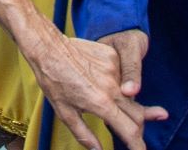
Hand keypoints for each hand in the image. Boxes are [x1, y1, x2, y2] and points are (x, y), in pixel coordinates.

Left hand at [24, 31, 163, 149]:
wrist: (48, 48)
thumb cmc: (53, 81)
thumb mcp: (65, 113)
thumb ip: (84, 135)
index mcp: (101, 103)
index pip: (130, 130)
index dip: (138, 145)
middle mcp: (112, 86)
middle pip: (137, 114)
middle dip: (138, 129)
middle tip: (133, 137)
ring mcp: (114, 69)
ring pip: (131, 95)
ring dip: (131, 108)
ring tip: (125, 114)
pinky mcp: (112, 56)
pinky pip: (123, 76)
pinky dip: (120, 87)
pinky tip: (110, 88)